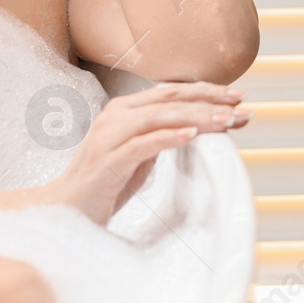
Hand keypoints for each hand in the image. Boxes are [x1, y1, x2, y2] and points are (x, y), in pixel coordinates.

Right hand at [44, 81, 251, 225]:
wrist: (63, 210)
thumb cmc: (103, 184)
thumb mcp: (139, 156)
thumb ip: (160, 137)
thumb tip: (195, 128)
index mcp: (124, 111)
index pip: (171, 93)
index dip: (206, 92)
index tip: (237, 98)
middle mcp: (115, 117)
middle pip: (168, 99)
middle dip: (208, 100)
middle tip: (240, 106)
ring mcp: (108, 138)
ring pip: (157, 117)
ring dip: (195, 118)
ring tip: (225, 122)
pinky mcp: (105, 163)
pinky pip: (139, 146)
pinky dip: (166, 138)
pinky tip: (189, 136)